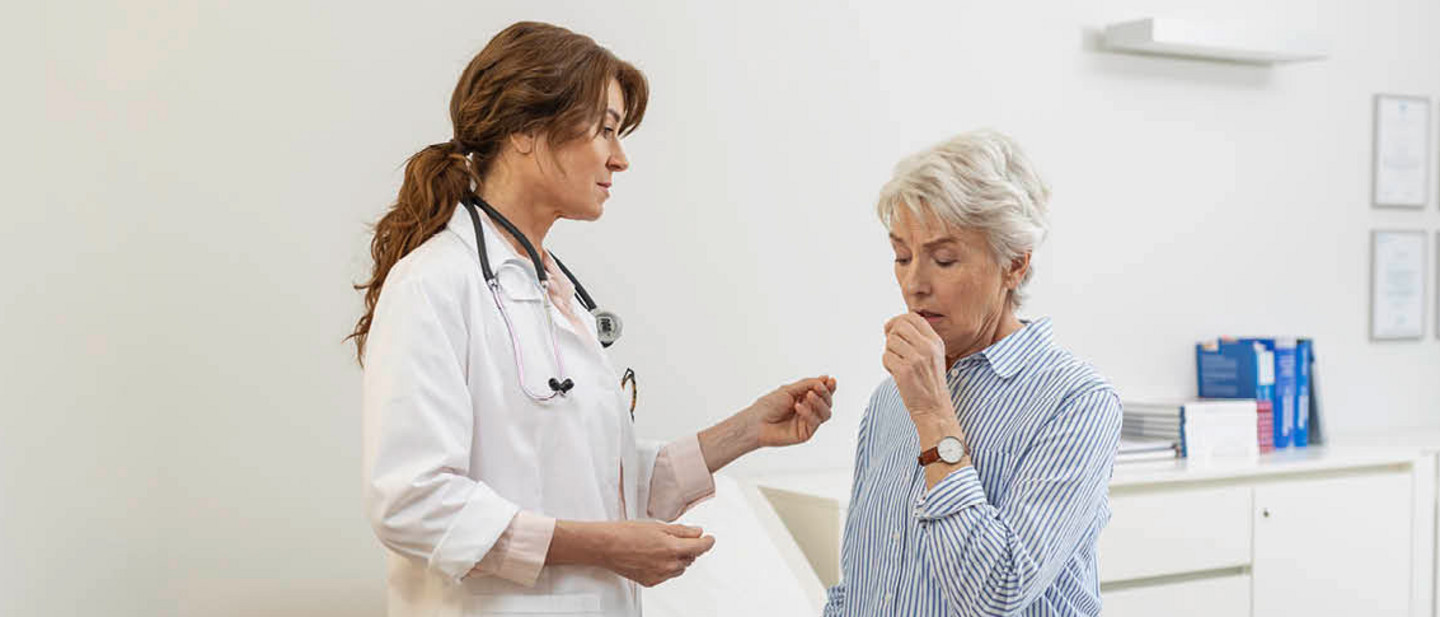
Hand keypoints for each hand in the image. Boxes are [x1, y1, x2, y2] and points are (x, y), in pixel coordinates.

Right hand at [598, 521, 715, 586]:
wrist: (606, 546)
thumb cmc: (627, 533)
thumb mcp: (658, 526)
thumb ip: (681, 531)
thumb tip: (697, 532)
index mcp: (673, 548)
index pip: (700, 547)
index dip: (707, 542)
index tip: (710, 539)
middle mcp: (669, 565)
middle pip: (690, 558)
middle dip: (690, 548)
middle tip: (681, 538)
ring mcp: (660, 575)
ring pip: (679, 568)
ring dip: (678, 559)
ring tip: (663, 547)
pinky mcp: (651, 581)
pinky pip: (666, 575)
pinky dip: (666, 567)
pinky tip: (655, 557)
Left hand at [745, 376, 836, 447]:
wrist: (756, 422)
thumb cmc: (768, 405)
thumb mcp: (789, 390)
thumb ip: (808, 384)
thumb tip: (825, 378)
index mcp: (803, 398)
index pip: (822, 392)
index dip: (829, 387)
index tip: (831, 380)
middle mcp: (807, 410)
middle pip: (827, 402)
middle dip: (826, 394)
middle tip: (819, 387)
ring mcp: (807, 422)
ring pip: (826, 413)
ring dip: (820, 403)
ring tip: (809, 396)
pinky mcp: (805, 433)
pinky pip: (815, 422)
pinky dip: (808, 412)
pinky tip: (798, 407)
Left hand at [882, 313, 950, 418]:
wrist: (934, 407)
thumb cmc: (929, 380)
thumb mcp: (932, 354)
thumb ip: (918, 338)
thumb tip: (891, 325)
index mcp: (935, 341)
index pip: (912, 317)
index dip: (898, 321)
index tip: (892, 331)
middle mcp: (927, 348)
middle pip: (899, 326)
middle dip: (891, 336)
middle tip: (894, 350)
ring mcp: (916, 359)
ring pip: (890, 342)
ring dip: (890, 352)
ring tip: (899, 364)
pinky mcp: (905, 372)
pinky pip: (886, 357)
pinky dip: (888, 365)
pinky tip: (897, 373)